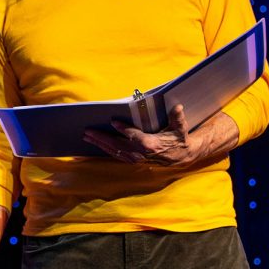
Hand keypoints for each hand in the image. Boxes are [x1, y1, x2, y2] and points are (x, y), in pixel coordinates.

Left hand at [84, 105, 236, 167]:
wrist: (182, 156)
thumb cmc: (179, 138)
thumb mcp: (181, 128)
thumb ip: (177, 118)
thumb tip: (177, 107)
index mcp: (153, 144)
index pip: (135, 136)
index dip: (124, 129)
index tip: (113, 122)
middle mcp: (142, 153)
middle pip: (119, 145)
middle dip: (102, 138)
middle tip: (88, 131)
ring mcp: (136, 159)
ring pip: (115, 152)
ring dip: (100, 144)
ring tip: (86, 137)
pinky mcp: (133, 161)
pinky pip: (116, 155)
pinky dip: (105, 150)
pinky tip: (95, 144)